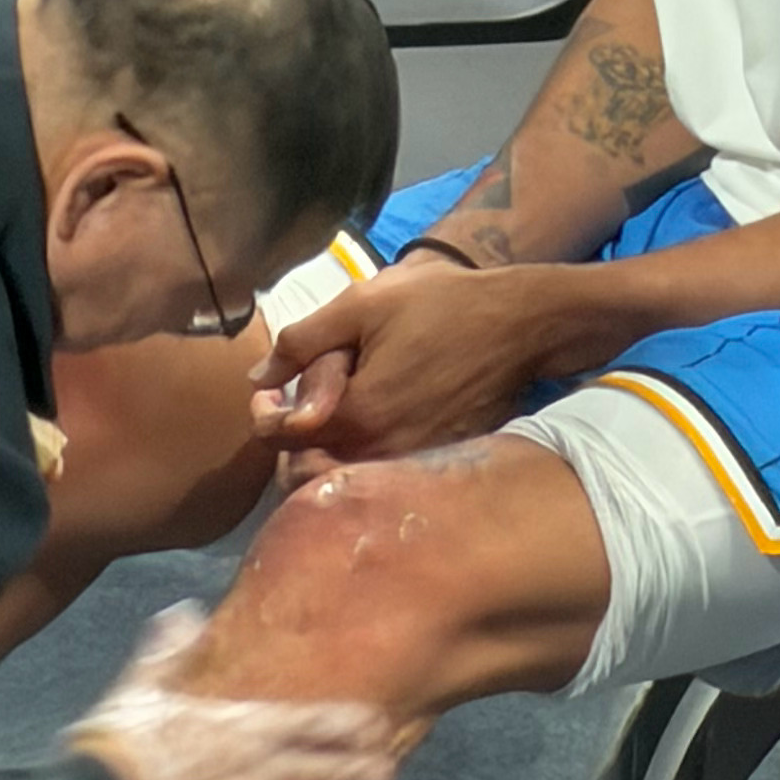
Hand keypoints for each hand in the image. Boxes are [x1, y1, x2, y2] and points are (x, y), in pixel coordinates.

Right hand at [67, 604, 395, 779]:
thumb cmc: (117, 749)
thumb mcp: (143, 688)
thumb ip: (168, 651)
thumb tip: (181, 613)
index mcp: (252, 727)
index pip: (333, 722)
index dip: (364, 728)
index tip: (375, 733)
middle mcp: (269, 772)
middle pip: (352, 775)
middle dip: (370, 779)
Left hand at [252, 258, 568, 467]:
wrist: (521, 322)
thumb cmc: (442, 304)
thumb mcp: (360, 305)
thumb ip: (300, 342)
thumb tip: (257, 377)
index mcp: (358, 417)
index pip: (279, 437)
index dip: (263, 409)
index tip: (269, 386)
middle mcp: (385, 453)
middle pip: (307, 470)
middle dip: (291, 438)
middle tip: (296, 399)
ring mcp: (415, 463)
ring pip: (346, 475)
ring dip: (326, 449)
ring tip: (333, 405)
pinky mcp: (439, 461)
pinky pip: (383, 473)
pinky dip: (364, 453)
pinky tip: (372, 416)